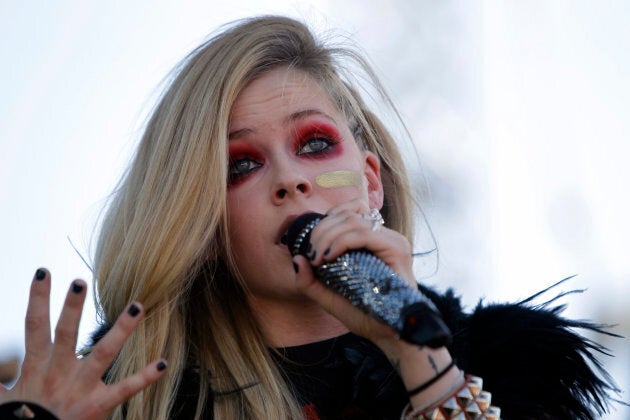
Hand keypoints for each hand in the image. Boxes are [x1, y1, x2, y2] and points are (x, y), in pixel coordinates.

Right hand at [0, 269, 166, 418]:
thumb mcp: (2, 398)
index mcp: (37, 366)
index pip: (35, 325)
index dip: (38, 298)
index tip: (44, 272)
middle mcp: (60, 372)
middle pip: (66, 333)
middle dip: (72, 307)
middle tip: (81, 280)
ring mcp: (81, 387)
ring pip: (103, 353)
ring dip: (121, 329)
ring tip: (138, 305)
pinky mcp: (98, 405)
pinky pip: (124, 389)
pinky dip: (144, 377)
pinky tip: (163, 363)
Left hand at [293, 200, 414, 346]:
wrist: (389, 335)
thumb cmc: (363, 315)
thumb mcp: (328, 297)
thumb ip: (309, 281)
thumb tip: (296, 258)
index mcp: (372, 240)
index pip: (349, 210)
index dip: (326, 220)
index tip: (312, 246)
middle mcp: (384, 236)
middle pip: (347, 214)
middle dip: (321, 230)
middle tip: (311, 255)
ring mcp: (392, 241)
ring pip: (353, 221)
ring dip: (327, 236)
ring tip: (318, 258)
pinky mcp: (397, 250)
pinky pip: (364, 234)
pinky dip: (341, 241)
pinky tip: (329, 257)